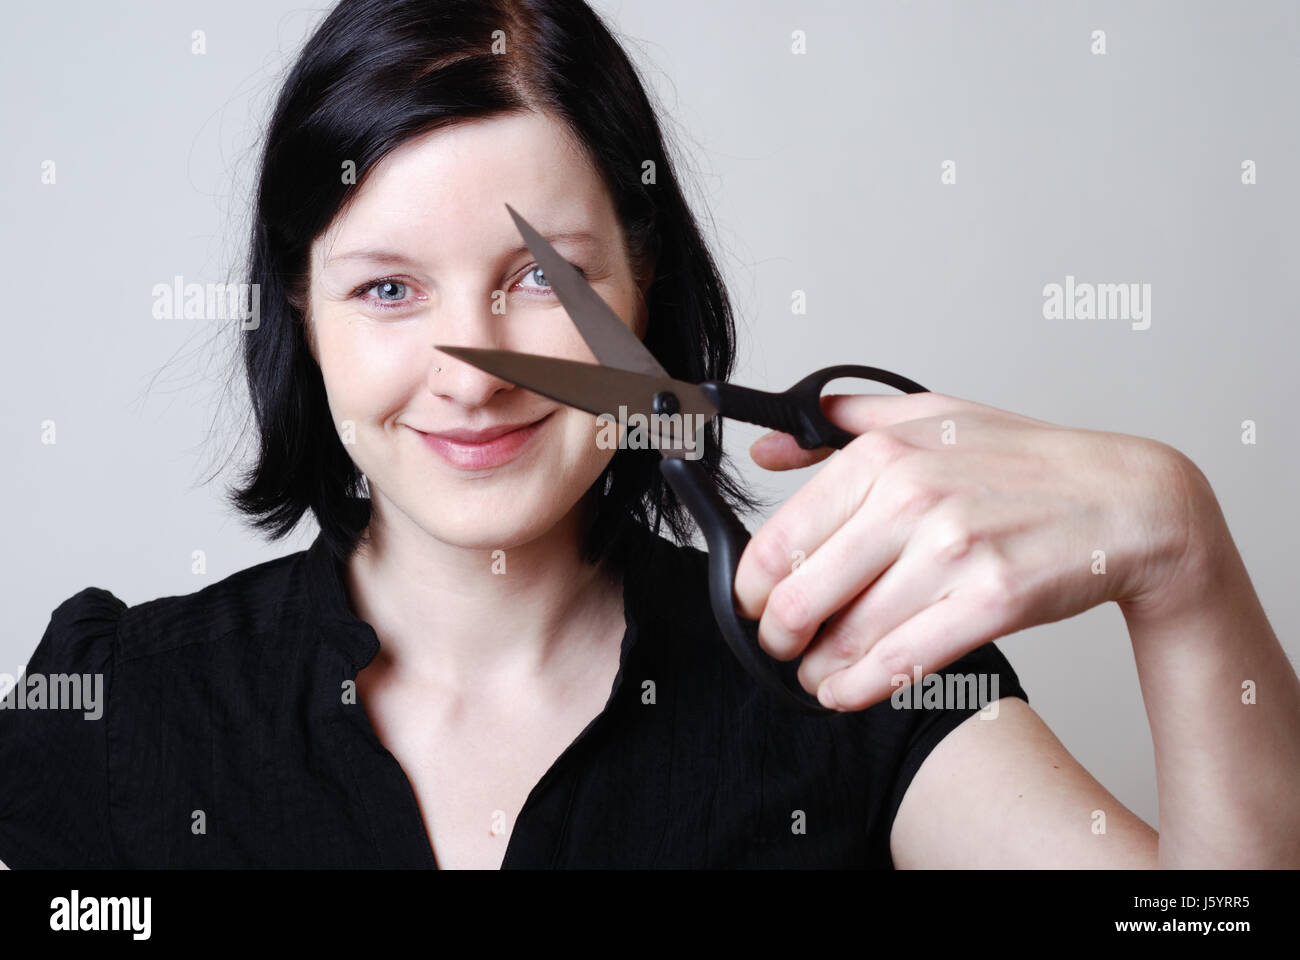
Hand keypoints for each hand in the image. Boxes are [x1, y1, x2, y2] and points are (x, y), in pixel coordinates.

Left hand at [733, 392, 1204, 710]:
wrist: (1126, 500)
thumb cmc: (1024, 462)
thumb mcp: (929, 416)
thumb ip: (839, 426)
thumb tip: (765, 447)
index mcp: (885, 454)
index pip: (781, 538)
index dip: (752, 587)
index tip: (752, 604)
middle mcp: (912, 500)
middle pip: (802, 596)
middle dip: (777, 637)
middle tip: (780, 647)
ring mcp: (954, 552)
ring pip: (848, 638)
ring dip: (817, 670)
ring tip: (814, 675)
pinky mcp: (992, 601)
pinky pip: (903, 662)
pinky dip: (861, 688)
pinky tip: (846, 692)